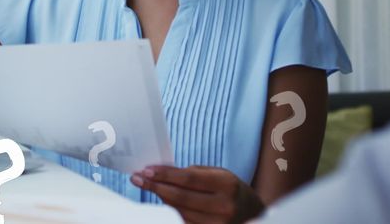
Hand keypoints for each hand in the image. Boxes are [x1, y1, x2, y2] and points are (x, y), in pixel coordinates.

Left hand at [131, 165, 264, 223]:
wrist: (251, 212)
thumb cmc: (230, 189)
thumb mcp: (218, 174)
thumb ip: (192, 173)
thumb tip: (160, 173)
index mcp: (226, 184)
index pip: (188, 179)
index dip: (165, 175)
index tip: (146, 170)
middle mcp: (224, 206)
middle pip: (180, 197)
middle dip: (156, 187)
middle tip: (138, 179)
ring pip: (179, 211)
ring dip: (161, 199)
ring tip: (148, 187)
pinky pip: (184, 221)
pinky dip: (171, 211)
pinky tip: (162, 201)